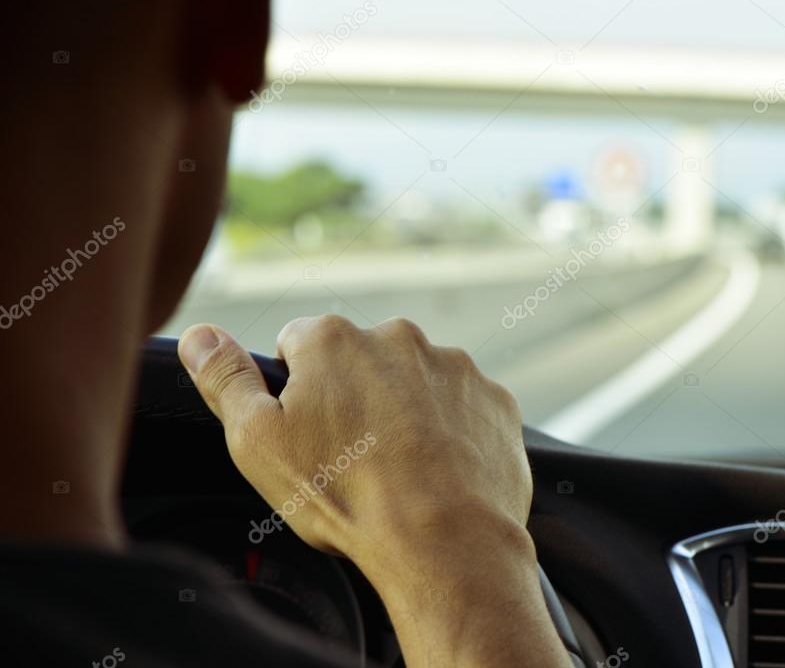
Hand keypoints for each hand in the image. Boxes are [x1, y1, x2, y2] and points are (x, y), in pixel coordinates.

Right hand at [178, 316, 572, 667]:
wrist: (444, 541)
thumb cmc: (346, 495)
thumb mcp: (259, 442)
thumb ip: (226, 380)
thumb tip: (199, 335)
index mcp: (334, 341)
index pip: (298, 343)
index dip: (297, 388)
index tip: (308, 430)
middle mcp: (399, 337)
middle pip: (361, 361)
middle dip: (354, 396)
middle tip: (353, 455)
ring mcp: (454, 366)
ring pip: (415, 381)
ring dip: (406, 411)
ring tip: (400, 469)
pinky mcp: (494, 398)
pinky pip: (463, 406)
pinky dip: (451, 429)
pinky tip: (440, 469)